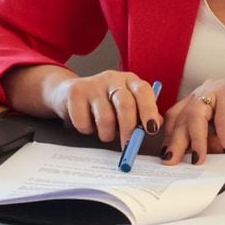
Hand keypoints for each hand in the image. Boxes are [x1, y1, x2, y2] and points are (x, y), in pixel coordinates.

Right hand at [41, 70, 163, 144]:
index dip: (149, 110)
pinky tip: (88, 125)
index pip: (143, 91)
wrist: (69, 93)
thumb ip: (142, 114)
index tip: (151, 130)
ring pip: (105, 118)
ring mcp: (93, 84)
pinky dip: (87, 130)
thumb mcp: (125, 106)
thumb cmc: (104, 103)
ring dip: (106, 134)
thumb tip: (156, 125)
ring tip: (105, 134)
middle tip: (128, 145)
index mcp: (130, 80)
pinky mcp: (75, 93)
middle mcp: (112, 79)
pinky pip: (84, 121)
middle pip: (125, 105)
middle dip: (129, 130)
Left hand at [159, 79, 224, 163]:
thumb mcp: (223, 140)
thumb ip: (206, 144)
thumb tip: (187, 157)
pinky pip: (222, 114)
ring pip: (197, 113)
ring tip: (199, 158)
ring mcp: (219, 88)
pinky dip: (223, 133)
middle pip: (183, 116)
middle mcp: (206, 91)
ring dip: (196, 138)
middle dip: (177, 141)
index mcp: (200, 100)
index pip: (177, 117)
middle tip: (173, 161)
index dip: (169, 137)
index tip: (166, 156)